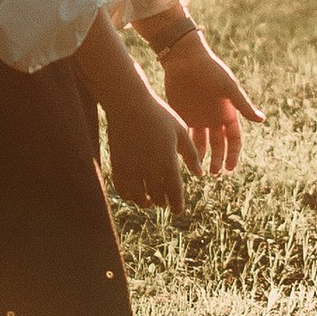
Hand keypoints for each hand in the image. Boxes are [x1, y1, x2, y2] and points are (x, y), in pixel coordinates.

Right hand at [105, 85, 199, 214]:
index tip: (178, 211)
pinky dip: (128, 195)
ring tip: (149, 201)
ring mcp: (132, 168)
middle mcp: (150, 169)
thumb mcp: (180, 131)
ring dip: (145, 202)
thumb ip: (191, 154)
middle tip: (164, 203)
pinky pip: (122, 189)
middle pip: (157, 196)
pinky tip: (133, 194)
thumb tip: (199, 174)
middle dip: (162, 202)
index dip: (176, 205)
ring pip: (139, 196)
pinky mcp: (117, 165)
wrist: (128, 104)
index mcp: (168, 162)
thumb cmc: (158, 115)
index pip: (174, 192)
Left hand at [156, 36, 262, 175]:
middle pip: (219, 146)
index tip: (229, 168)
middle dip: (218, 160)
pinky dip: (186, 148)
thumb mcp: (228, 88)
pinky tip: (185, 158)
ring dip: (202, 158)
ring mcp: (199, 118)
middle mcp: (215, 119)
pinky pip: (186, 136)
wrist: (185, 59)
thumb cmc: (210, 70)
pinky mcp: (183, 115)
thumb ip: (242, 105)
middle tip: (214, 173)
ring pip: (202, 144)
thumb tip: (262, 120)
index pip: (234, 140)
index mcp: (228, 113)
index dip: (233, 155)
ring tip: (200, 171)